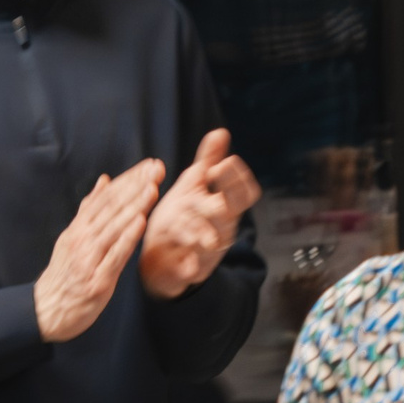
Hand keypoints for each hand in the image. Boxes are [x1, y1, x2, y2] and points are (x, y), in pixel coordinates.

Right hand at [34, 162, 162, 341]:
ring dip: (134, 207)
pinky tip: (140, 223)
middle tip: (157, 169)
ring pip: (114, 228)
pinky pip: (114, 256)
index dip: (128, 180)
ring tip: (152, 188)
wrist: (46, 311)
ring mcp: (89, 259)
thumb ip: (90, 210)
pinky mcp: (97, 280)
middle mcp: (82, 240)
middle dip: (136, 186)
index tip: (149, 165)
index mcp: (79, 229)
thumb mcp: (73, 237)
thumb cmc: (65, 273)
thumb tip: (104, 180)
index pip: (106, 198)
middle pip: (111, 208)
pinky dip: (126, 239)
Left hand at [140, 128, 261, 300]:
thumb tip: (220, 131)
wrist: (159, 257)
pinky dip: (189, 262)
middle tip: (208, 181)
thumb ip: (208, 161)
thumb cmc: (180, 218)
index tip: (224, 164)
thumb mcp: (192, 186)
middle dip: (218, 196)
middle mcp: (222, 229)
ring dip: (194, 226)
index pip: (244, 194)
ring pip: (210, 237)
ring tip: (176, 221)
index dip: (238, 179)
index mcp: (224, 207)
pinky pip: (194, 267)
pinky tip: (181, 255)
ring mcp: (209, 251)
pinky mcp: (192, 271)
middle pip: (230, 212)